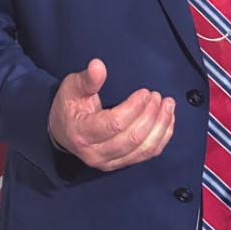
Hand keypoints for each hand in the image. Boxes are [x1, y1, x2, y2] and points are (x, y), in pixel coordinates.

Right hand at [48, 58, 175, 170]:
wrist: (62, 132)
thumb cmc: (68, 107)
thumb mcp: (72, 88)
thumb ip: (88, 79)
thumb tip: (98, 65)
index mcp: (82, 133)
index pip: (114, 124)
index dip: (134, 108)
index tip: (144, 92)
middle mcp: (96, 153)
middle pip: (132, 138)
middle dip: (150, 115)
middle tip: (157, 96)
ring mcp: (109, 162)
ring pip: (143, 149)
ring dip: (160, 126)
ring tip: (168, 106)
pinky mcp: (121, 164)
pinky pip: (147, 155)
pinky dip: (162, 138)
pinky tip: (167, 120)